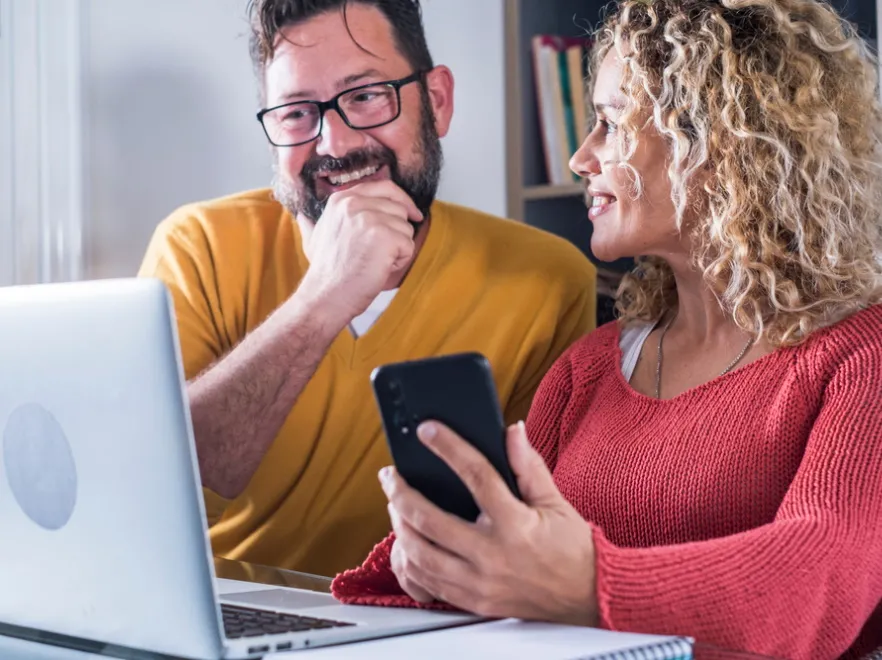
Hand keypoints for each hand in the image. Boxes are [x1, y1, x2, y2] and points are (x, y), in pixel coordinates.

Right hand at [297, 180, 422, 323]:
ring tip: (373, 262)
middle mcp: (354, 203)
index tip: (412, 214)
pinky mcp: (385, 236)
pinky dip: (399, 262)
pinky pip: (409, 246)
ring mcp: (370, 218)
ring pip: (406, 228)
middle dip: (396, 233)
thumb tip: (302, 217)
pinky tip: (378, 268)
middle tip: (376, 253)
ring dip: (397, 249)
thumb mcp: (314, 239)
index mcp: (341, 199)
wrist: (326, 296)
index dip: (402, 201)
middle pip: (399, 209)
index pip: (385, 187)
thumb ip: (313, 224)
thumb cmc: (325, 273)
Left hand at [380, 421, 598, 625]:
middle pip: (430, 520)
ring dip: (399, 527)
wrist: (590, 597)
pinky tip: (407, 542)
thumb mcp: (555, 501)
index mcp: (516, 525)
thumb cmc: (573, 548)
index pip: (476, 475)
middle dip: (401, 493)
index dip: (449, 448)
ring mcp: (480, 583)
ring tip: (395, 507)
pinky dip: (410, 561)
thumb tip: (512, 430)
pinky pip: (428, 583)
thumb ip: (528, 465)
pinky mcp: (474, 602)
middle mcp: (493, 556)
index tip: (428, 431)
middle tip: (391, 476)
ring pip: (420, 554)